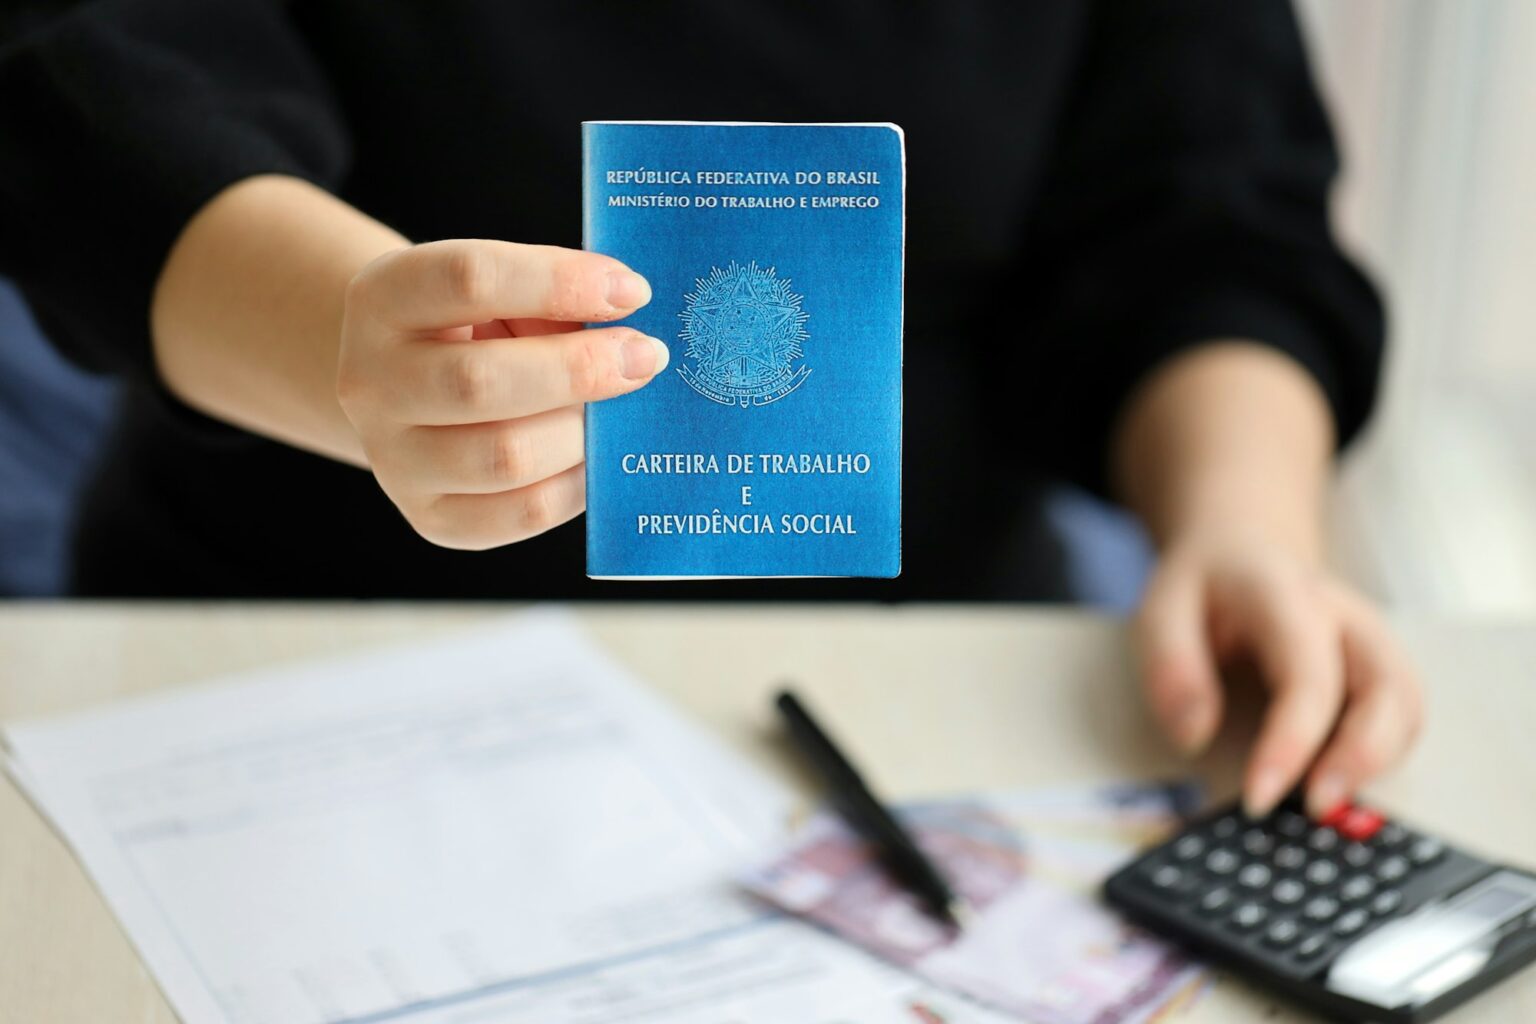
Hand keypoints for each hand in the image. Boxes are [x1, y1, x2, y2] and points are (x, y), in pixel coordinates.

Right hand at [336, 239, 666, 548]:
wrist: (414, 390)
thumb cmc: (477, 327)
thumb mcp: (500, 290)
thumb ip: (555, 298)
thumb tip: (635, 331)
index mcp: (383, 299)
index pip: (469, 279)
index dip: (561, 283)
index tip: (633, 291)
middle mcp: (371, 383)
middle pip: (480, 383)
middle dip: (582, 369)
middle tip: (647, 356)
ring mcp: (395, 461)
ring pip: (506, 457)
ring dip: (583, 431)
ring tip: (618, 410)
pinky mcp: (434, 519)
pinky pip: (524, 512)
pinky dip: (578, 482)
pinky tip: (598, 454)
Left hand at [1135, 527, 1423, 819]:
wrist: (1241, 549)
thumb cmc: (1203, 586)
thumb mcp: (1161, 609)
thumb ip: (1171, 667)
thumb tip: (1193, 735)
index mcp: (1284, 593)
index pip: (1306, 675)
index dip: (1291, 741)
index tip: (1260, 795)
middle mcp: (1342, 613)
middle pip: (1386, 687)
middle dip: (1361, 757)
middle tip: (1314, 808)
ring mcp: (1369, 637)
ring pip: (1407, 704)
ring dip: (1379, 762)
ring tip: (1326, 805)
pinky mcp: (1378, 663)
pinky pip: (1401, 715)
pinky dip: (1382, 754)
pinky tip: (1337, 780)